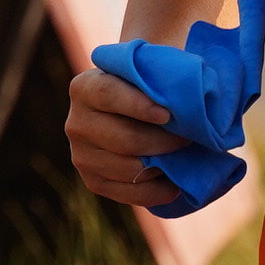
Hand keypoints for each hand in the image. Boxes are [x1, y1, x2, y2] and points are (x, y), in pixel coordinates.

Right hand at [66, 63, 188, 209]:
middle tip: (189, 138)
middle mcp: (76, 123)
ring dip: (162, 165)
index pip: (108, 95)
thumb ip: (155, 74)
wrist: (126, 114)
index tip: (167, 115)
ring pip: (129, 168)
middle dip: (163, 142)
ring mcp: (81, 156)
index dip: (138, 105)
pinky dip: (157, 191)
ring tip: (183, 157)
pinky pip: (129, 194)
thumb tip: (180, 87)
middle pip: (124, 139)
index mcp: (84, 88)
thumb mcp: (143, 71)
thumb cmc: (143, 86)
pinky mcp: (92, 182)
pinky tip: (175, 184)